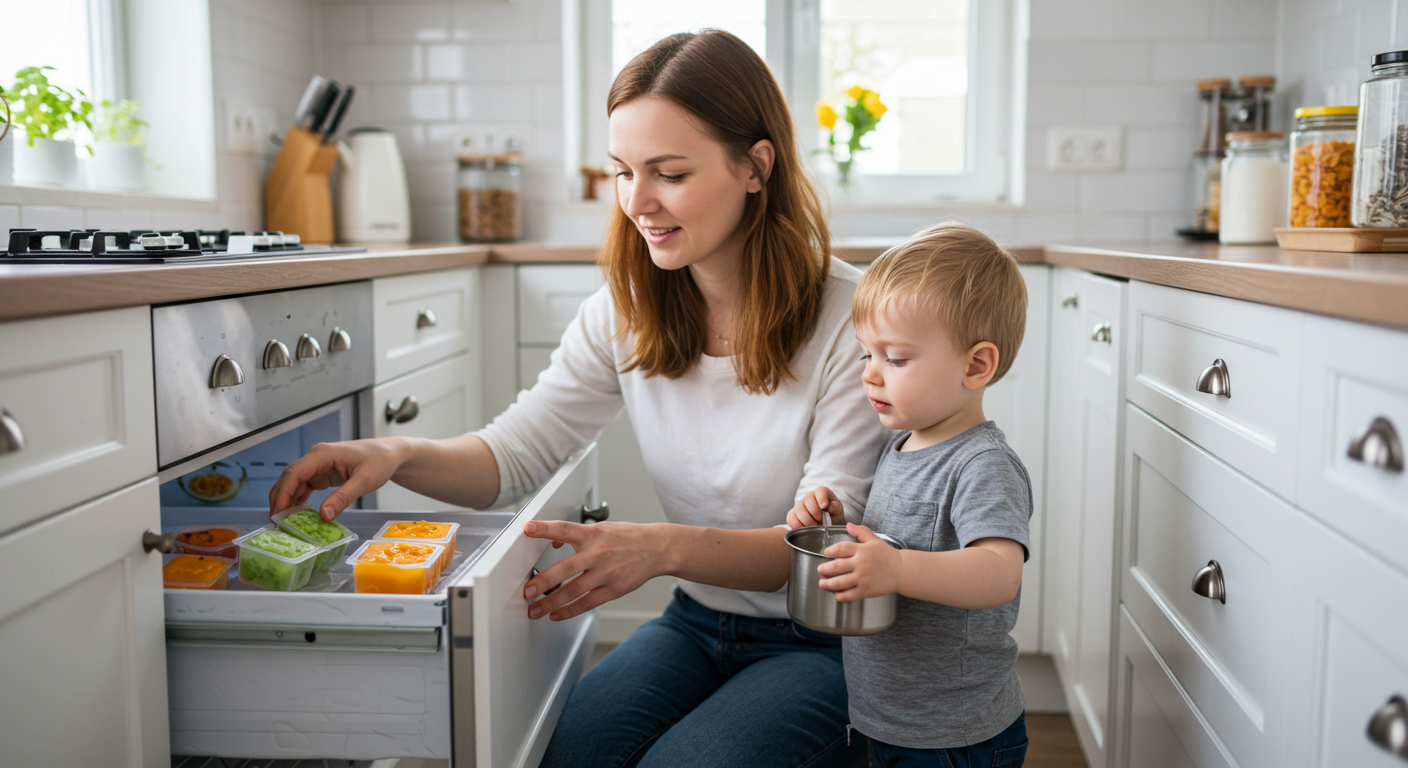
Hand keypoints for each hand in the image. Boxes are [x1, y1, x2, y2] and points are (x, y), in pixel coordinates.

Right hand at [268, 438, 404, 519]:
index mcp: (322, 454)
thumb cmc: (380, 461)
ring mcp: (317, 466)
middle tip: (276, 524)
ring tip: (283, 523)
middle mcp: (315, 458)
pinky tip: (296, 515)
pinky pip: (304, 487)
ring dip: (287, 502)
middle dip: (279, 500)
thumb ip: (343, 498)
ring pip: (294, 484)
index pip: (293, 473)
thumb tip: (323, 517)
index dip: (282, 494)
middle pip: (288, 479)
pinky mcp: (322, 473)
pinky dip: (298, 500)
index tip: (278, 514)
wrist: (390, 454)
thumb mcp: (364, 481)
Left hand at [521, 520, 667, 621]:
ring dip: (552, 602)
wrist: (658, 548)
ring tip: (536, 609)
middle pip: (567, 568)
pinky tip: (556, 614)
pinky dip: (570, 610)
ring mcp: (607, 573)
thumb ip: (578, 534)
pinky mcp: (614, 589)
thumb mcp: (603, 528)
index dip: (545, 528)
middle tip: (527, 591)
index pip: (565, 529)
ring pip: (575, 590)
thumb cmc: (628, 537)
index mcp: (594, 534)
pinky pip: (588, 603)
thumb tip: (554, 540)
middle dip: (544, 581)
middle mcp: (599, 553)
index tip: (528, 529)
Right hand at [786, 486, 843, 528]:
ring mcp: (799, 505)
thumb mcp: (838, 511)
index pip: (820, 491)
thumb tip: (830, 506)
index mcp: (821, 493)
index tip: (824, 506)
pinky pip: (791, 518)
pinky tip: (806, 529)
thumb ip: (836, 507)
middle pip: (808, 499)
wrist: (827, 525)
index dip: (821, 498)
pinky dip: (798, 525)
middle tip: (821, 521)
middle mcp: (809, 497)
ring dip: (808, 520)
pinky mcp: (792, 515)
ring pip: (799, 509)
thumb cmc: (833, 516)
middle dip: (815, 513)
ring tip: (815, 527)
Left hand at [817, 523, 901, 601]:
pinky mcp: (865, 591)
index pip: (840, 548)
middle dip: (824, 569)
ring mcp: (862, 578)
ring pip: (839, 583)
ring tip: (822, 583)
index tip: (826, 553)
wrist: (902, 571)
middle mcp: (860, 564)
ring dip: (828, 584)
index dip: (830, 551)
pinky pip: (848, 595)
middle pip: (836, 566)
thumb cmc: (887, 555)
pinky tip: (836, 594)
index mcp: (862, 550)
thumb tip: (848, 525)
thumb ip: (860, 532)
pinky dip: (840, 596)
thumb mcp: (874, 540)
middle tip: (820, 570)